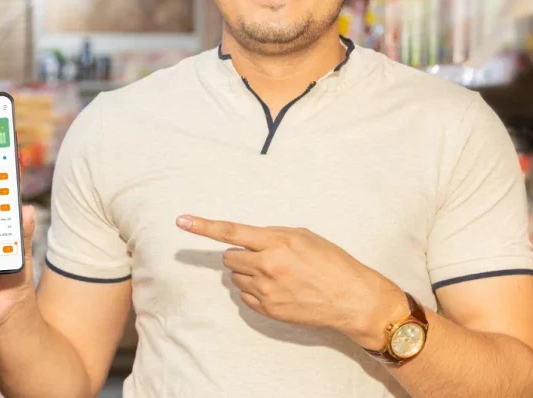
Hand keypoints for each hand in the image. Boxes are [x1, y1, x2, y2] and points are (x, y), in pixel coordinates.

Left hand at [176, 215, 407, 348]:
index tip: (181, 221)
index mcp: (276, 243)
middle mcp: (266, 266)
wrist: (351, 298)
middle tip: (262, 257)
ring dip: (248, 273)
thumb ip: (273, 235)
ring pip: (236, 277)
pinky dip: (254, 290)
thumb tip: (252, 239)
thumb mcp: (304, 236)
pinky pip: (245, 297)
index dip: (203, 226)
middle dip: (240, 254)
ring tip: (277, 274)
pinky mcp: (268, 310)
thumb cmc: (332, 262)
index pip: (231, 232)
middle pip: (229, 257)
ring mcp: (265, 291)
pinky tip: (278, 289)